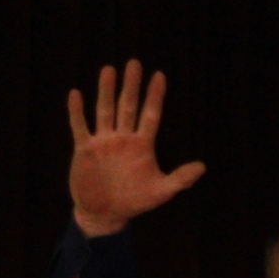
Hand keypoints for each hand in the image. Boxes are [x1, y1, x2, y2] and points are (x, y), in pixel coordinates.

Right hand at [67, 59, 205, 236]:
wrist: (106, 215)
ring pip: (105, 111)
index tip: (159, 75)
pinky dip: (77, 112)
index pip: (150, 115)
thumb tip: (203, 167)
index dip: (155, 96)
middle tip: (134, 63)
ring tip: (109, 69)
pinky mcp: (85, 150)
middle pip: (128, 106)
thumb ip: (180, 178)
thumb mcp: (161, 192)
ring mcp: (103, 142)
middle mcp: (123, 139)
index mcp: (142, 145)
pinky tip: (76, 94)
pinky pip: (80, 126)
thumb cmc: (134, 202)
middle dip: (131, 85)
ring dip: (106, 91)